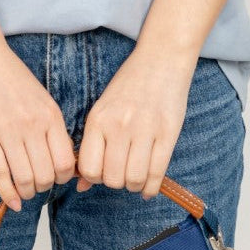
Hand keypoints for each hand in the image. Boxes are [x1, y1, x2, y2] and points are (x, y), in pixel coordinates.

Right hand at [0, 40, 76, 211]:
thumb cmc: (13, 79)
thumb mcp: (43, 100)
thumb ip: (53, 128)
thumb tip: (64, 163)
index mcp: (51, 117)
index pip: (66, 162)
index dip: (64, 178)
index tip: (56, 178)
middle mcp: (32, 126)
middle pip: (46, 175)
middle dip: (44, 187)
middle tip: (38, 186)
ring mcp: (8, 132)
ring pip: (25, 179)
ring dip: (27, 192)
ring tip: (25, 191)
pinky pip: (0, 174)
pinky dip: (7, 194)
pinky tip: (12, 202)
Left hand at [75, 46, 195, 199]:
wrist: (161, 61)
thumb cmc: (128, 88)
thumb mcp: (102, 111)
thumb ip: (91, 147)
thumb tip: (82, 186)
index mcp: (98, 121)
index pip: (89, 169)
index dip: (94, 178)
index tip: (102, 172)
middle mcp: (119, 126)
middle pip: (112, 179)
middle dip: (115, 183)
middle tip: (120, 173)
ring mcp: (145, 130)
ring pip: (134, 179)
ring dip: (134, 185)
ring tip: (135, 177)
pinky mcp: (168, 134)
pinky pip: (157, 173)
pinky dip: (151, 188)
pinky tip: (148, 188)